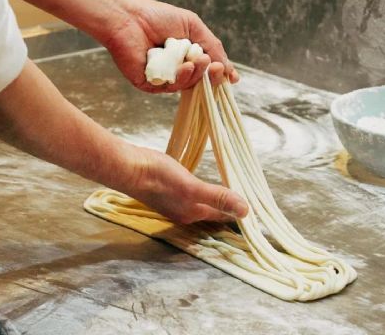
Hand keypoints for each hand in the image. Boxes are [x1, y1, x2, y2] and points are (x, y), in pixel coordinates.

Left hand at [102, 0, 238, 92]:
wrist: (129, 16)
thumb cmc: (159, 18)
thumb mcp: (194, 28)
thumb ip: (214, 48)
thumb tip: (232, 74)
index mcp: (186, 58)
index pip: (207, 73)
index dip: (218, 75)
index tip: (230, 76)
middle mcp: (175, 71)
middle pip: (200, 82)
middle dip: (212, 76)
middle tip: (216, 67)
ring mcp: (163, 79)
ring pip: (187, 86)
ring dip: (197, 74)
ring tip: (200, 59)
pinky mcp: (149, 84)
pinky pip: (170, 88)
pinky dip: (181, 78)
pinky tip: (185, 66)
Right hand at [122, 146, 248, 223]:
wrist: (128, 168)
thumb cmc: (158, 176)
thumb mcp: (191, 186)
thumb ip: (217, 197)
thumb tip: (245, 210)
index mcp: (193, 213)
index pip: (224, 216)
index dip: (240, 213)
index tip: (257, 210)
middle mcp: (185, 212)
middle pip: (214, 213)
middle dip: (230, 208)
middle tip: (250, 200)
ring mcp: (175, 203)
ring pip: (203, 205)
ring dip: (218, 200)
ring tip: (233, 192)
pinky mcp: (168, 191)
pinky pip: (193, 196)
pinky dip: (204, 192)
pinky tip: (204, 185)